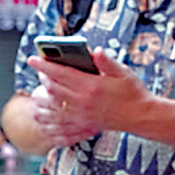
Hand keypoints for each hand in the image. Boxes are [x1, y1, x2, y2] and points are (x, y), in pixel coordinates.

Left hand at [27, 50, 145, 146]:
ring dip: (45, 91)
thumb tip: (95, 51)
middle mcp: (82, 101)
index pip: (61, 73)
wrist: (141, 116)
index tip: (33, 59)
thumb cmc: (133, 93)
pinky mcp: (83, 123)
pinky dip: (52, 107)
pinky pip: (60, 116)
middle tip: (40, 67)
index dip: (44, 65)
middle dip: (43, 76)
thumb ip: (107, 61)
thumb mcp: (123, 72)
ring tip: (44, 82)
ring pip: (54, 102)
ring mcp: (81, 114)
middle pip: (53, 88)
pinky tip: (51, 102)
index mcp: (91, 86)